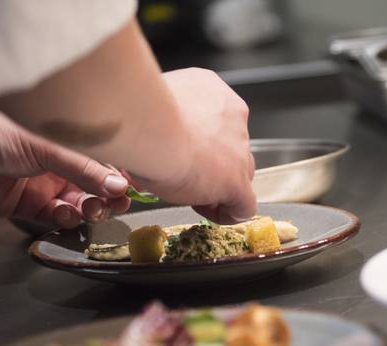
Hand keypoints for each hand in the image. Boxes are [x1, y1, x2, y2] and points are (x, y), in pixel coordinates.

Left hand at [0, 100, 131, 227]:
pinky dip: (64, 220)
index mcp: (61, 143)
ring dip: (88, 209)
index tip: (131, 187)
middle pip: (91, 186)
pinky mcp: (26, 207)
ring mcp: (40, 186)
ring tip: (91, 210)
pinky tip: (67, 216)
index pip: (99, 161)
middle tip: (116, 204)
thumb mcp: (46, 149)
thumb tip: (119, 185)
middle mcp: (53, 165)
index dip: (116, 175)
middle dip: (106, 196)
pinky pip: (54, 218)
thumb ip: (84, 170)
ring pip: (76, 204)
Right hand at [140, 68, 255, 223]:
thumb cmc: (142, 111)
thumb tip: (154, 132)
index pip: (218, 122)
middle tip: (185, 174)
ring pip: (240, 174)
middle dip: (213, 164)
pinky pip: (244, 204)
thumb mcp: (156, 103)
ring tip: (191, 192)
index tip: (183, 152)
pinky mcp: (237, 180)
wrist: (149, 126)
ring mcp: (239, 150)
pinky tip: (213, 213)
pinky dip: (230, 212)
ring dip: (219, 186)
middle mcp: (233, 116)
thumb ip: (166, 115)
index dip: (201, 142)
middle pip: (232, 148)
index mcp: (212, 91)